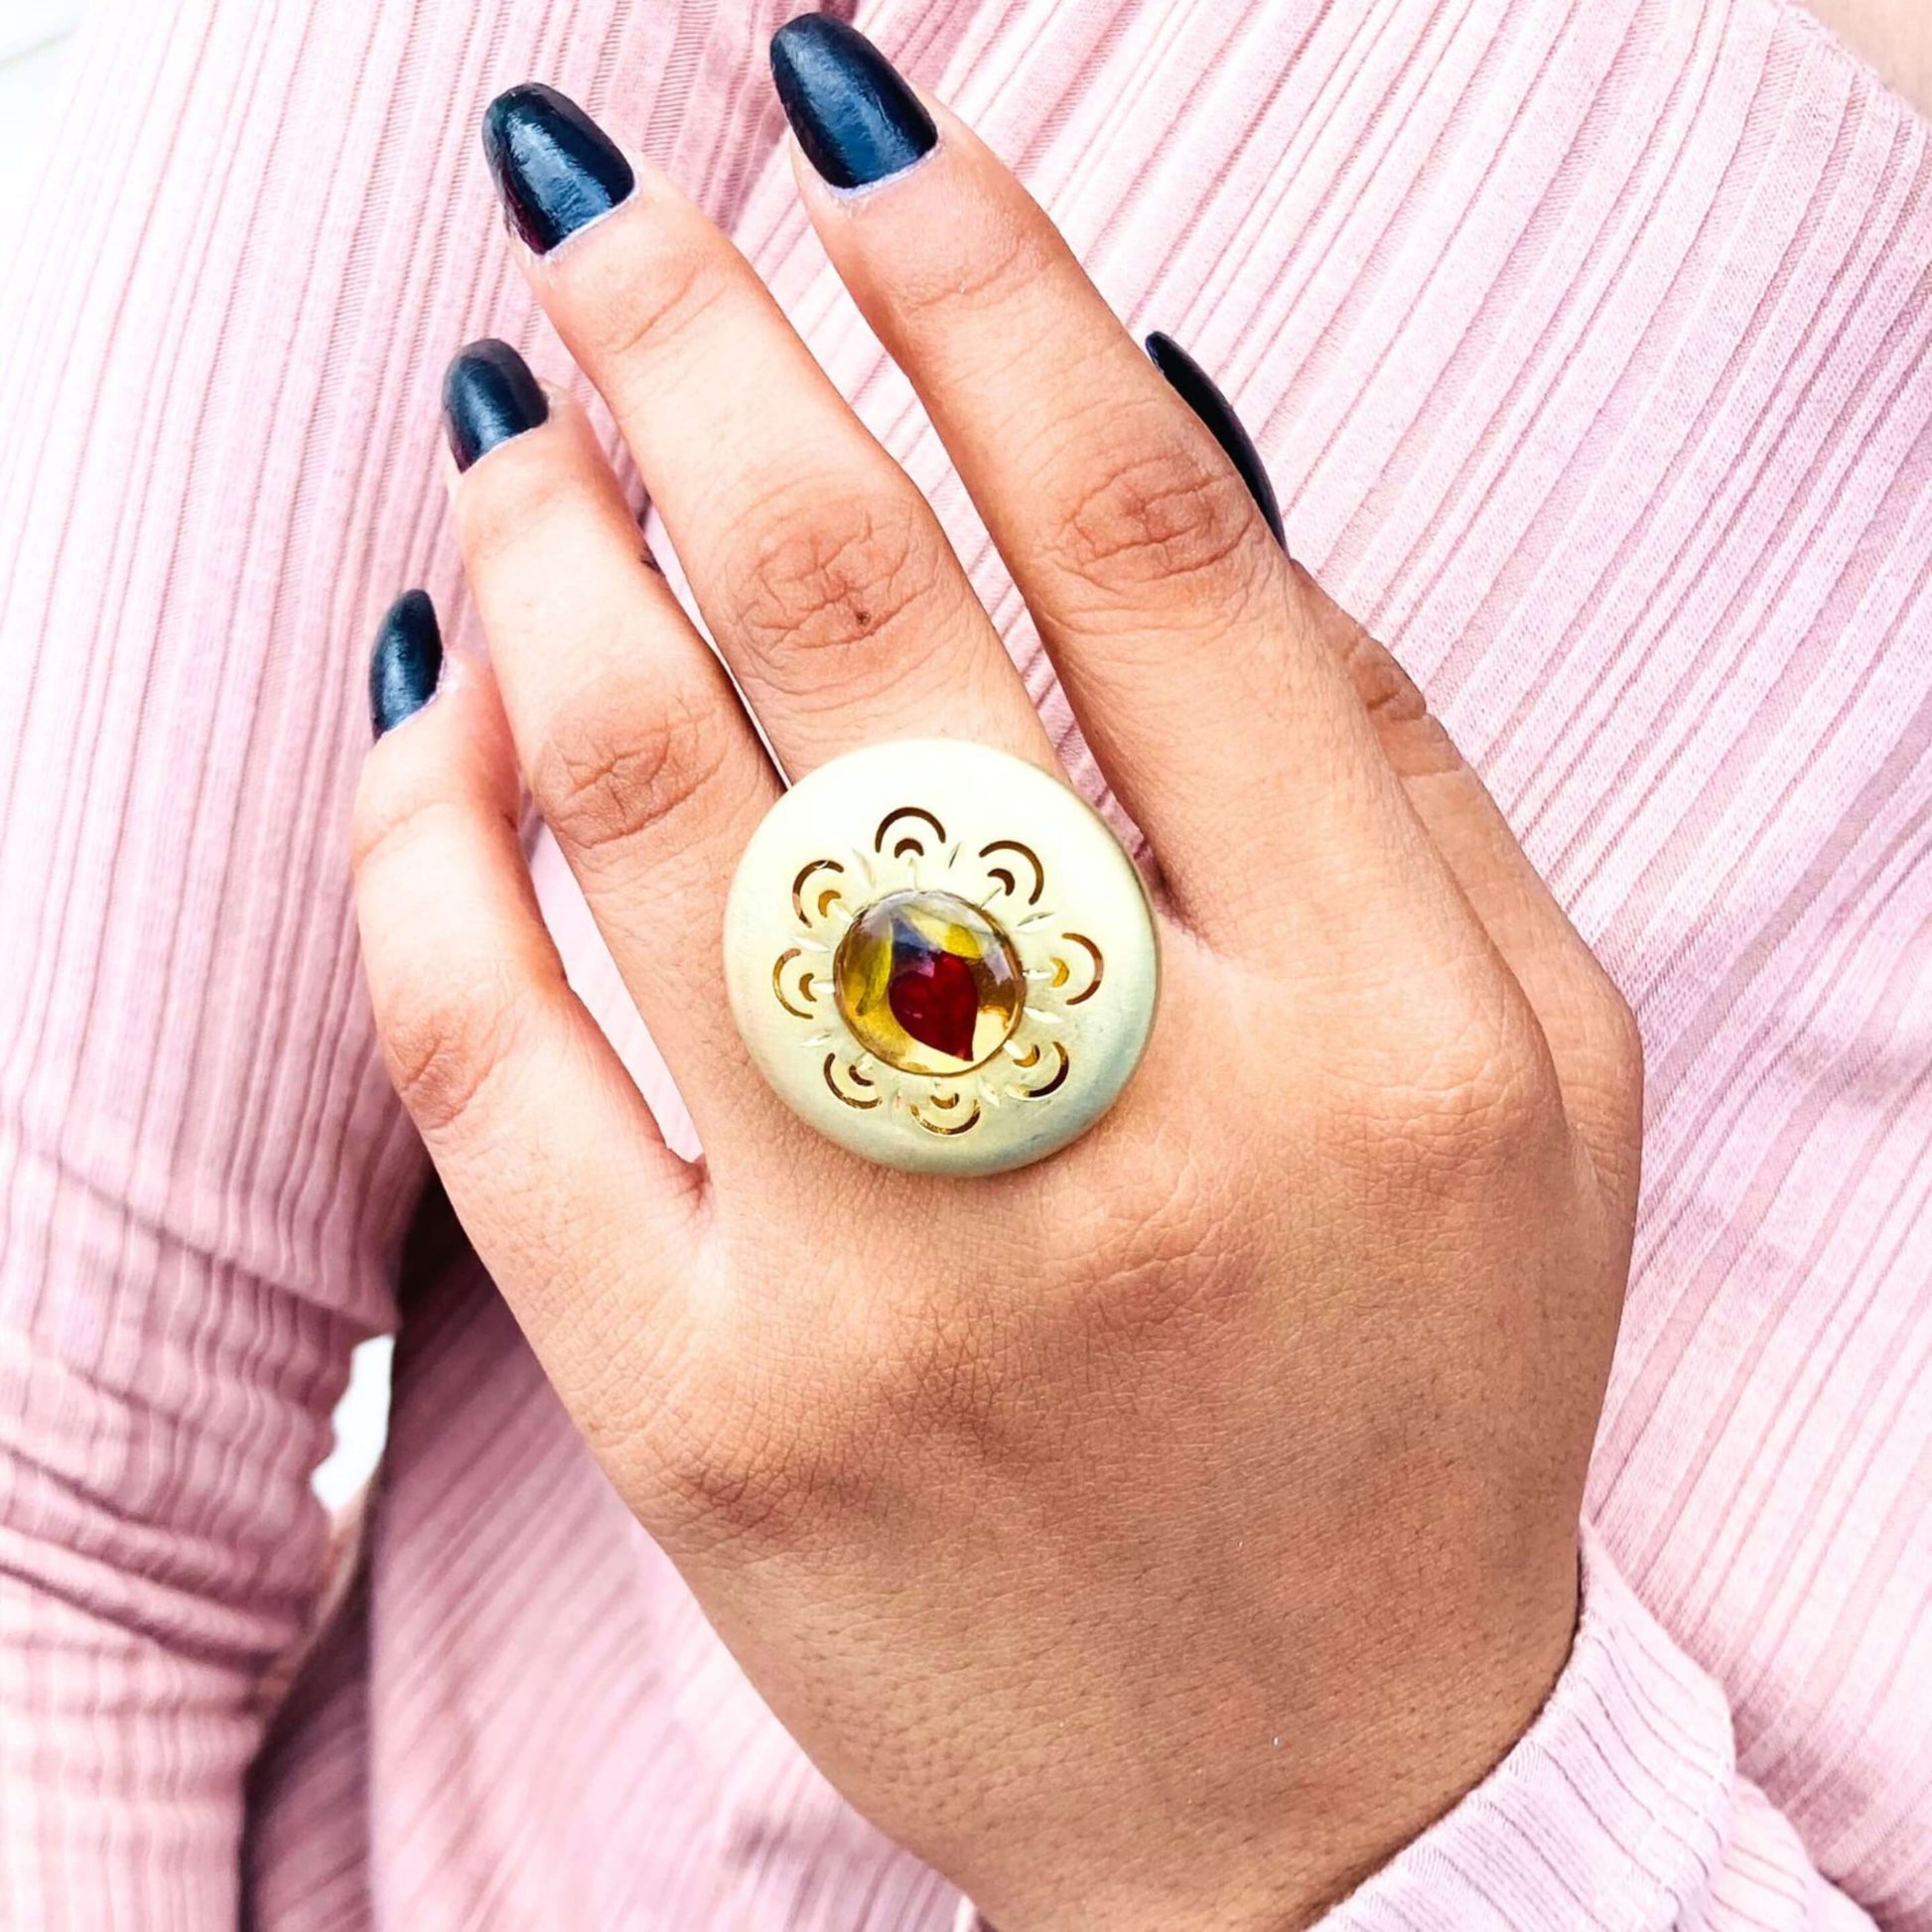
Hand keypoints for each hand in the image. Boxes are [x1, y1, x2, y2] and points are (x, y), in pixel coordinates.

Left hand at [352, 26, 1640, 1928]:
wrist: (1307, 1785)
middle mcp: (1147, 1136)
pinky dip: (417, 831)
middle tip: (609, 211)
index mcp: (1388, 1024)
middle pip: (862, 616)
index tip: (862, 115)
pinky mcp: (704, 1416)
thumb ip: (1370, 743)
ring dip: (537, 542)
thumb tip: (1160, 425)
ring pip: (636, 800)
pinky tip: (425, 692)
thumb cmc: (1425, 1390)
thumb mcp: (1530, 1066)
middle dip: (701, 343)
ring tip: (506, 414)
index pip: (1147, 542)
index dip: (982, 278)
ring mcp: (896, 1289)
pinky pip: (485, 1059)